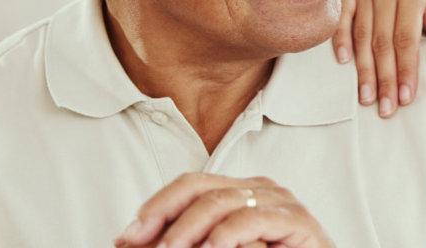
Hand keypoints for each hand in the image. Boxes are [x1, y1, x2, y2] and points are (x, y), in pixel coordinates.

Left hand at [114, 174, 331, 247]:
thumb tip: (127, 242)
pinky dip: (226, 235)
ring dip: (188, 230)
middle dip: (164, 214)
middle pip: (200, 187)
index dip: (155, 207)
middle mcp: (259, 190)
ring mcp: (281, 203)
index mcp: (239, 193)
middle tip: (142, 244)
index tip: (126, 237)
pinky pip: (254, 219)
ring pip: (222, 202)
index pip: (189, 185)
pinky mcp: (299, 223)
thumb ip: (182, 245)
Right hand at [333, 0, 425, 117]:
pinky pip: (342, 18)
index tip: (405, 98)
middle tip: (385, 108)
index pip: (406, 37)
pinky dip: (341, 40)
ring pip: (362, 35)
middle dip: (384, 78)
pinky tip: (344, 62)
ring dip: (364, 70)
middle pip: (382, 40)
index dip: (405, 69)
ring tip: (367, 98)